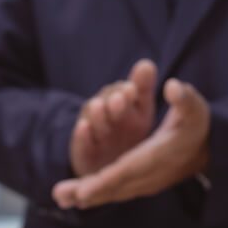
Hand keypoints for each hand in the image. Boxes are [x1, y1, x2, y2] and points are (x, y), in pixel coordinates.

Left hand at [53, 78, 209, 209]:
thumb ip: (184, 98)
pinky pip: (114, 192)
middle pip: (115, 186)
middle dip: (88, 191)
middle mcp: (150, 174)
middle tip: (63, 196)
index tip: (85, 189)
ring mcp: (145, 183)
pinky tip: (73, 199)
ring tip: (60, 198)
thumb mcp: (195, 108)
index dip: (107, 178)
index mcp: (160, 155)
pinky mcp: (140, 184)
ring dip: (86, 196)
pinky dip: (95, 196)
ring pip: (112, 192)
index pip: (130, 168)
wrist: (206, 151)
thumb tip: (173, 87)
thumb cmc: (196, 125)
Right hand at [69, 59, 156, 176]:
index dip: (127, 91)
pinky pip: (81, 140)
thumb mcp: (140, 112)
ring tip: (99, 107)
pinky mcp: (82, 147)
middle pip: (105, 102)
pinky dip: (83, 134)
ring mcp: (91, 128)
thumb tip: (146, 63)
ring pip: (93, 119)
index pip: (122, 90)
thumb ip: (143, 88)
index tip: (132, 89)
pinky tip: (84, 128)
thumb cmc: (128, 133)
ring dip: (97, 114)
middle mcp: (102, 110)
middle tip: (120, 99)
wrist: (109, 165)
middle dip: (113, 101)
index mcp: (120, 100)